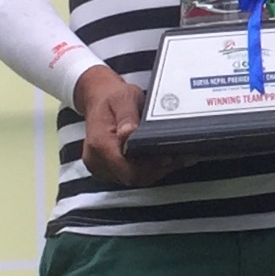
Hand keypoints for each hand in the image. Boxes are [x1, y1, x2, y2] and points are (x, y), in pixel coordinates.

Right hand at [75, 65, 173, 188]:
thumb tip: (128, 132)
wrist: (99, 98)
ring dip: (154, 170)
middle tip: (177, 155)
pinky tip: (161, 158)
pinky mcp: (107, 169)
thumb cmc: (112, 97)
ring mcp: (101, 167)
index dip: (149, 167)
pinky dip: (147, 169)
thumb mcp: (123, 98)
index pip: (126, 169)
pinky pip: (130, 175)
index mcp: (100, 143)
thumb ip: (127, 116)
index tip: (167, 157)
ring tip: (173, 156)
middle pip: (132, 176)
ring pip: (133, 178)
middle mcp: (97, 159)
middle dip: (157, 168)